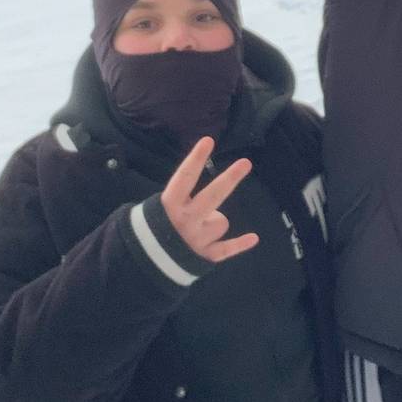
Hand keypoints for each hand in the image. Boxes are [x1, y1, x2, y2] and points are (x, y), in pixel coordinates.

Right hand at [161, 137, 257, 263]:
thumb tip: (209, 186)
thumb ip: (182, 197)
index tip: (208, 140)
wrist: (148, 261)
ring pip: (221, 222)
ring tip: (199, 231)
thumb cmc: (157, 227)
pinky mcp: (204, 256)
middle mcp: (184, 220)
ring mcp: (195, 239)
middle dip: (230, 178)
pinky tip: (254, 238)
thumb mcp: (160, 208)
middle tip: (245, 163)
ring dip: (214, 223)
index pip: (184, 177)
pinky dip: (239, 244)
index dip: (196, 159)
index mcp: (170, 204)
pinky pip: (226, 248)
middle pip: (212, 195)